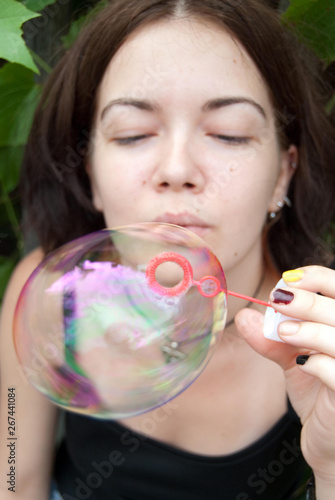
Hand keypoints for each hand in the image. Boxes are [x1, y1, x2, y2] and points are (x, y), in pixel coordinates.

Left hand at [235, 265, 334, 482]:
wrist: (328, 440)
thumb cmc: (318, 392)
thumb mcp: (293, 359)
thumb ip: (272, 338)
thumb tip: (244, 316)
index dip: (317, 277)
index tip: (286, 280)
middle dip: (307, 301)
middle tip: (277, 300)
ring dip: (310, 329)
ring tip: (283, 333)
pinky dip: (319, 364)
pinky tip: (304, 364)